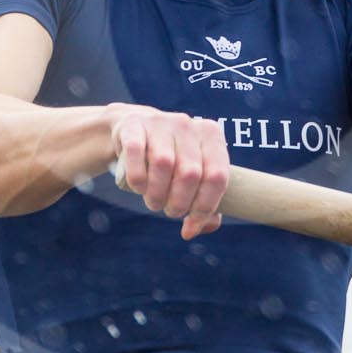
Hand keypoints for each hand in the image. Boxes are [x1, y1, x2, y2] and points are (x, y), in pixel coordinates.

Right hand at [108, 105, 229, 239]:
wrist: (134, 131)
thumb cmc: (170, 160)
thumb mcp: (192, 178)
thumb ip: (204, 207)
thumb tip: (191, 231)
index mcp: (211, 135)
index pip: (217, 176)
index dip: (206, 206)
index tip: (191, 219)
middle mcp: (188, 124)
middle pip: (190, 173)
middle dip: (179, 203)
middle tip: (170, 211)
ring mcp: (160, 121)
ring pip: (163, 163)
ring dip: (156, 194)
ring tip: (154, 202)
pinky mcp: (134, 125)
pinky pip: (136, 153)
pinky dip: (138, 178)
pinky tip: (139, 187)